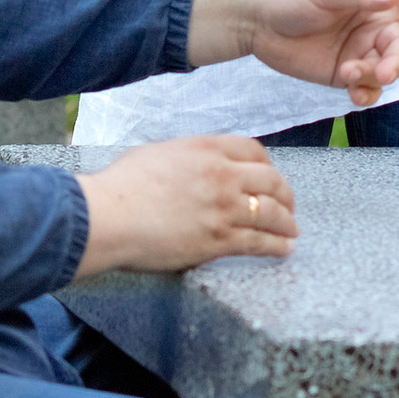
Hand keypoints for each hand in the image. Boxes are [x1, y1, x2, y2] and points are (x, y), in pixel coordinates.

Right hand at [72, 135, 295, 279]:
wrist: (106, 216)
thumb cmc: (119, 186)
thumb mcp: (157, 153)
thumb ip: (186, 157)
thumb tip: (193, 167)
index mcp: (206, 148)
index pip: (253, 150)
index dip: (268, 165)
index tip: (270, 176)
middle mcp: (221, 175)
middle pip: (272, 181)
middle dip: (286, 195)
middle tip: (288, 205)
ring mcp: (223, 208)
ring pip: (272, 214)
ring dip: (288, 224)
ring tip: (292, 231)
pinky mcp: (218, 240)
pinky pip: (260, 243)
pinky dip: (277, 246)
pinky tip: (284, 249)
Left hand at [187, 0, 398, 106]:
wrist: (255, 20)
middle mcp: (373, 26)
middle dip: (397, 64)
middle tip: (378, 73)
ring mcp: (359, 52)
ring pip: (388, 73)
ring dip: (376, 80)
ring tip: (350, 78)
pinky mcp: (342, 74)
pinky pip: (368, 90)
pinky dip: (365, 94)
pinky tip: (352, 93)